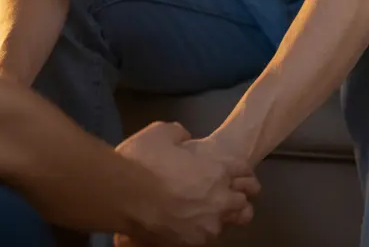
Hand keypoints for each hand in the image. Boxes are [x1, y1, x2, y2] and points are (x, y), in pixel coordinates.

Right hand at [115, 122, 259, 245]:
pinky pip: (207, 237)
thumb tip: (184, 136)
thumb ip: (179, 133)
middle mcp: (220, 199)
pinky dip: (201, 230)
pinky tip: (189, 224)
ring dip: (222, 216)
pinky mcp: (193, 242)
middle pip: (243, 201)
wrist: (123, 196)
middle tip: (222, 195)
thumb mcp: (160, 132)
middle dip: (236, 196)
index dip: (239, 171)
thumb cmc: (143, 161)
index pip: (245, 172)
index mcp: (217, 170)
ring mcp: (208, 224)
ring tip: (207, 213)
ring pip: (229, 223)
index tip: (231, 173)